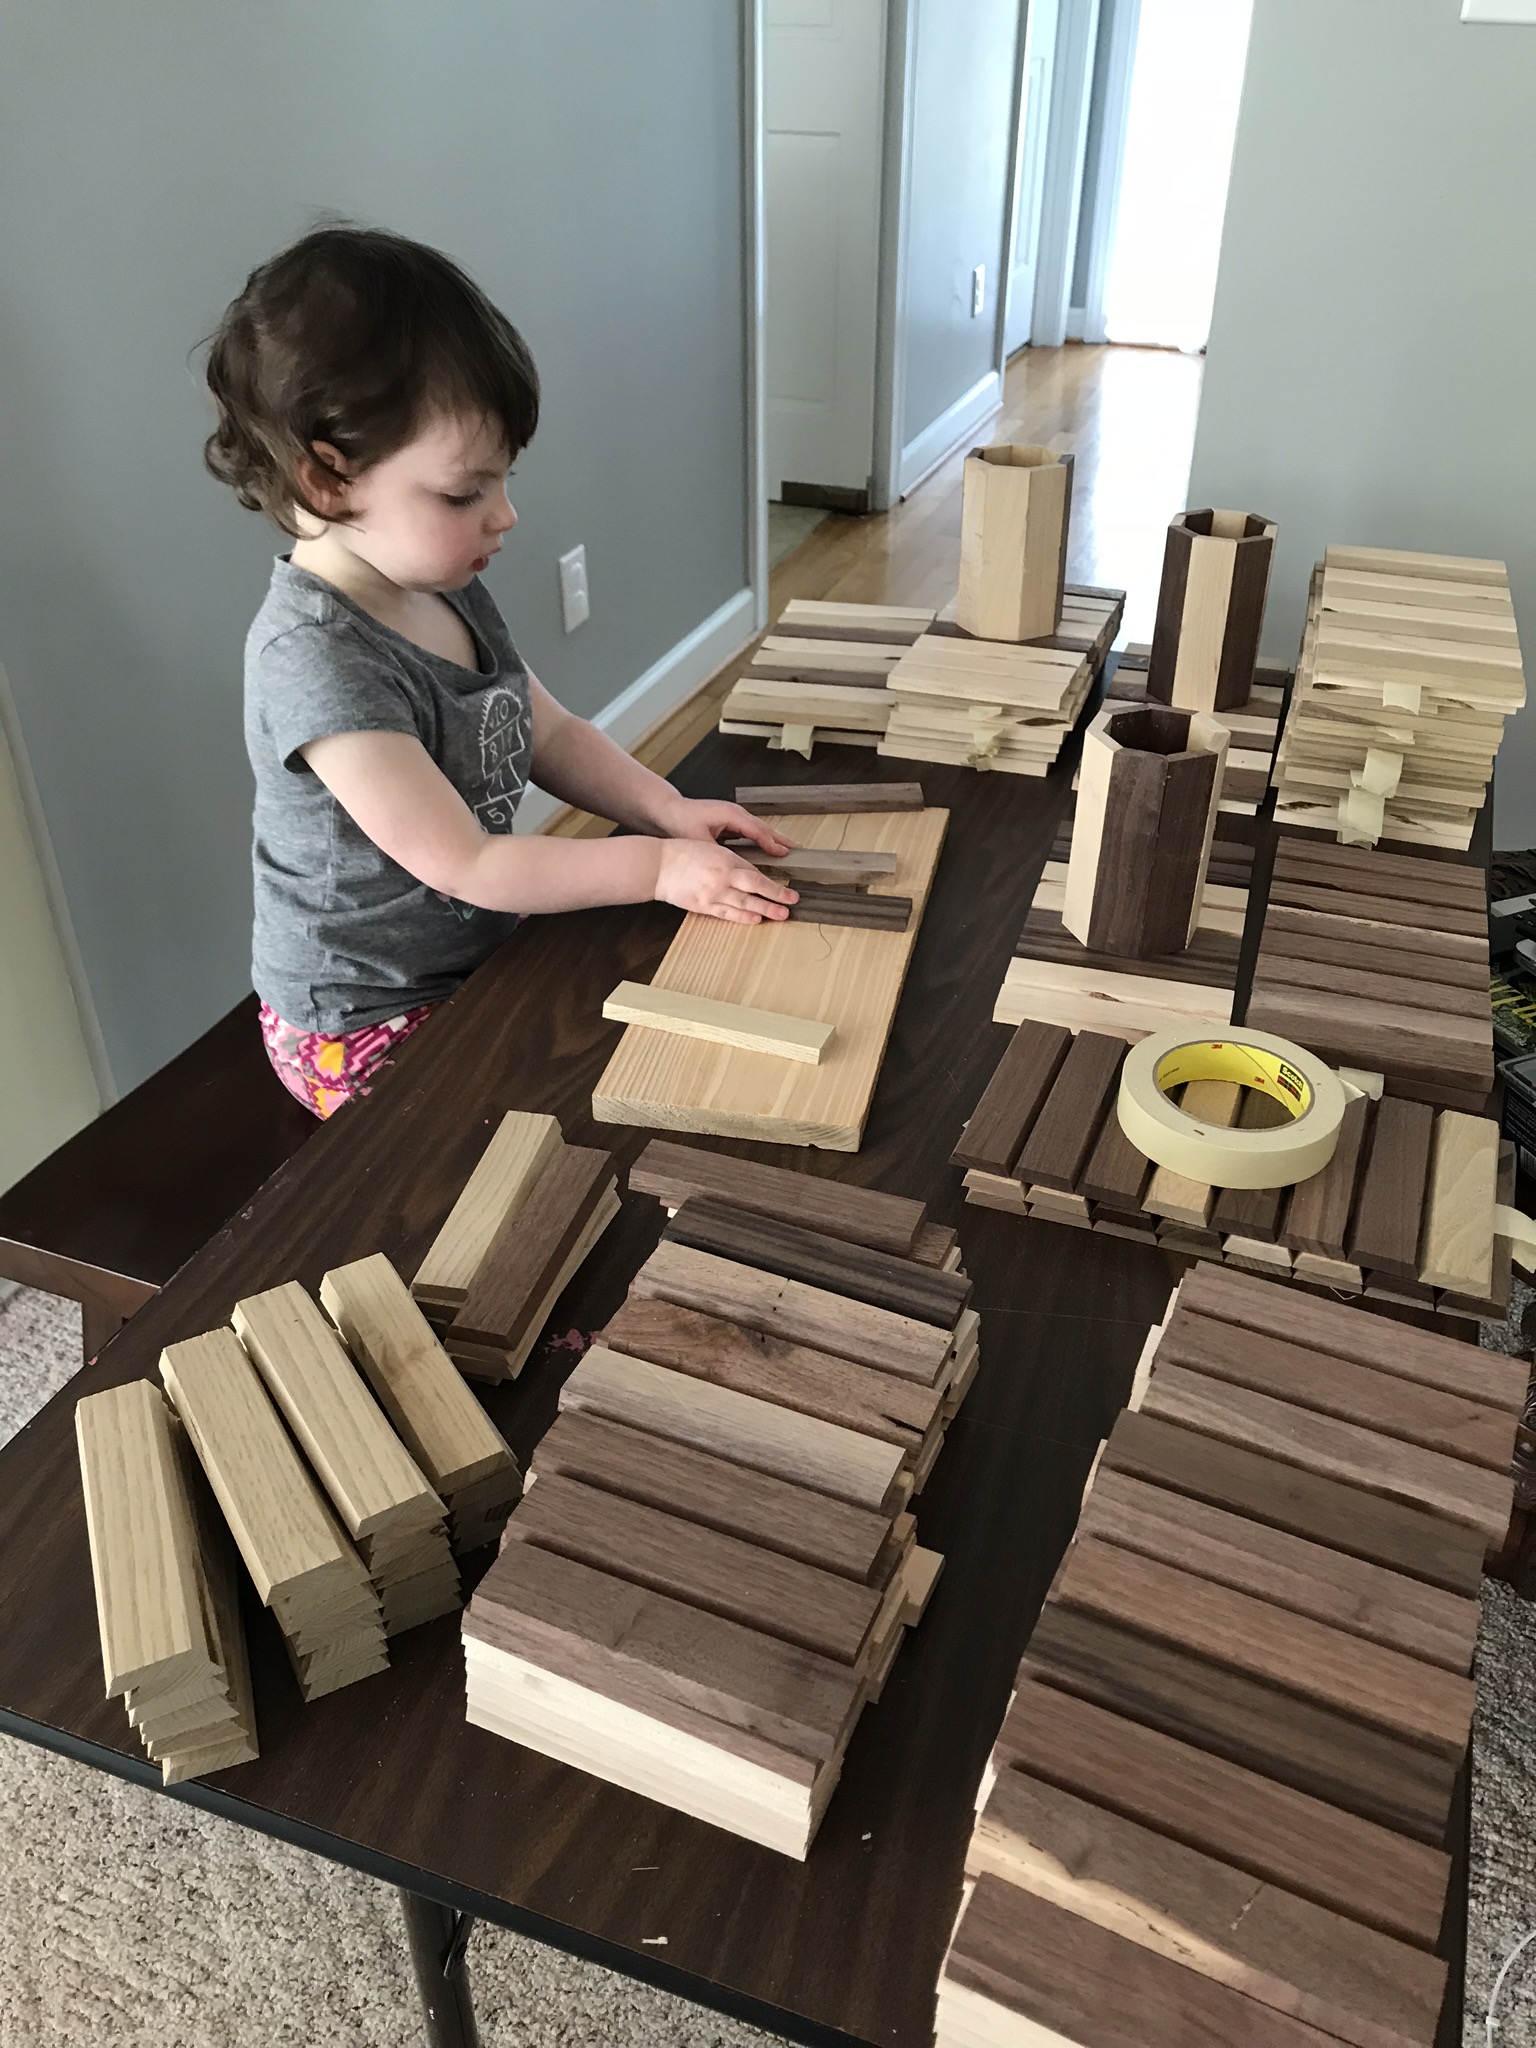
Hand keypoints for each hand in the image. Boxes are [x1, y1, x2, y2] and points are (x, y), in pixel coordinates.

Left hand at [651, 793, 792, 858]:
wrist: (669, 810)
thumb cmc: (681, 822)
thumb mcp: (699, 840)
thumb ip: (718, 852)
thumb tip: (732, 866)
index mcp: (730, 814)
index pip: (757, 830)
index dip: (771, 843)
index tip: (784, 854)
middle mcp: (736, 813)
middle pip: (764, 828)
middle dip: (781, 839)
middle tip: (798, 851)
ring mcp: (735, 815)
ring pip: (760, 829)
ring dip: (775, 840)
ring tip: (790, 850)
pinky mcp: (732, 821)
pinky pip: (752, 831)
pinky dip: (764, 839)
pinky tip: (770, 849)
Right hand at [653, 838, 796, 924]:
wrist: (658, 866)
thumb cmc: (682, 853)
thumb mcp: (712, 849)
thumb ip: (731, 862)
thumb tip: (752, 875)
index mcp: (725, 859)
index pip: (755, 873)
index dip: (772, 884)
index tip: (787, 890)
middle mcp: (721, 876)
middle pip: (754, 887)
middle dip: (775, 896)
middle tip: (792, 902)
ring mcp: (712, 892)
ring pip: (744, 903)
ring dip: (764, 910)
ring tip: (780, 914)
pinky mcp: (703, 905)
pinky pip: (727, 913)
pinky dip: (742, 917)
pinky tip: (755, 919)